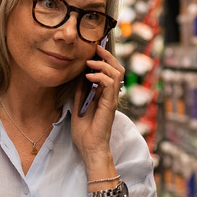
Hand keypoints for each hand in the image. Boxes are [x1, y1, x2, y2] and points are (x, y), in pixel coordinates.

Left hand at [71, 43, 124, 162]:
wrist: (89, 148)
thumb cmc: (85, 133)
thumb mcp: (78, 107)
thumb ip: (81, 93)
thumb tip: (79, 78)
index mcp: (104, 95)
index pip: (110, 72)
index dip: (104, 59)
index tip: (93, 51)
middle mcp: (111, 96)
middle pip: (117, 69)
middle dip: (107, 56)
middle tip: (96, 49)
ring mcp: (111, 100)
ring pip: (116, 73)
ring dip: (103, 65)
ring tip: (89, 63)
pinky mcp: (110, 105)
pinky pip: (110, 84)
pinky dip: (100, 77)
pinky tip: (88, 76)